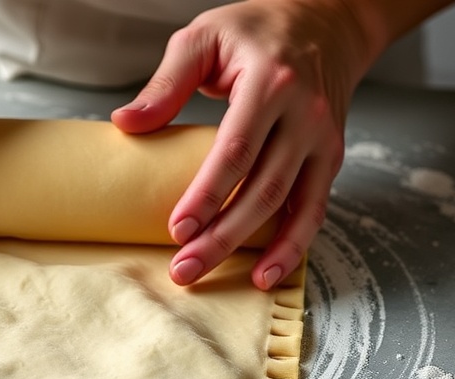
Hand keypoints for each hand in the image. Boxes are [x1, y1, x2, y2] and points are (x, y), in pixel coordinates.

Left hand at [111, 0, 369, 289]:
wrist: (329, 21)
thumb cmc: (258, 30)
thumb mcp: (204, 36)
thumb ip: (166, 82)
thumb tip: (124, 124)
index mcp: (270, 84)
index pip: (236, 149)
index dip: (207, 194)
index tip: (177, 228)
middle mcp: (305, 115)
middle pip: (262, 189)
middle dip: (222, 236)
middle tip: (183, 268)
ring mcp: (323, 140)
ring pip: (291, 207)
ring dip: (255, 251)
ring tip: (216, 278)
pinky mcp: (329, 158)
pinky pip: (314, 209)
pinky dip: (292, 245)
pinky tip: (265, 273)